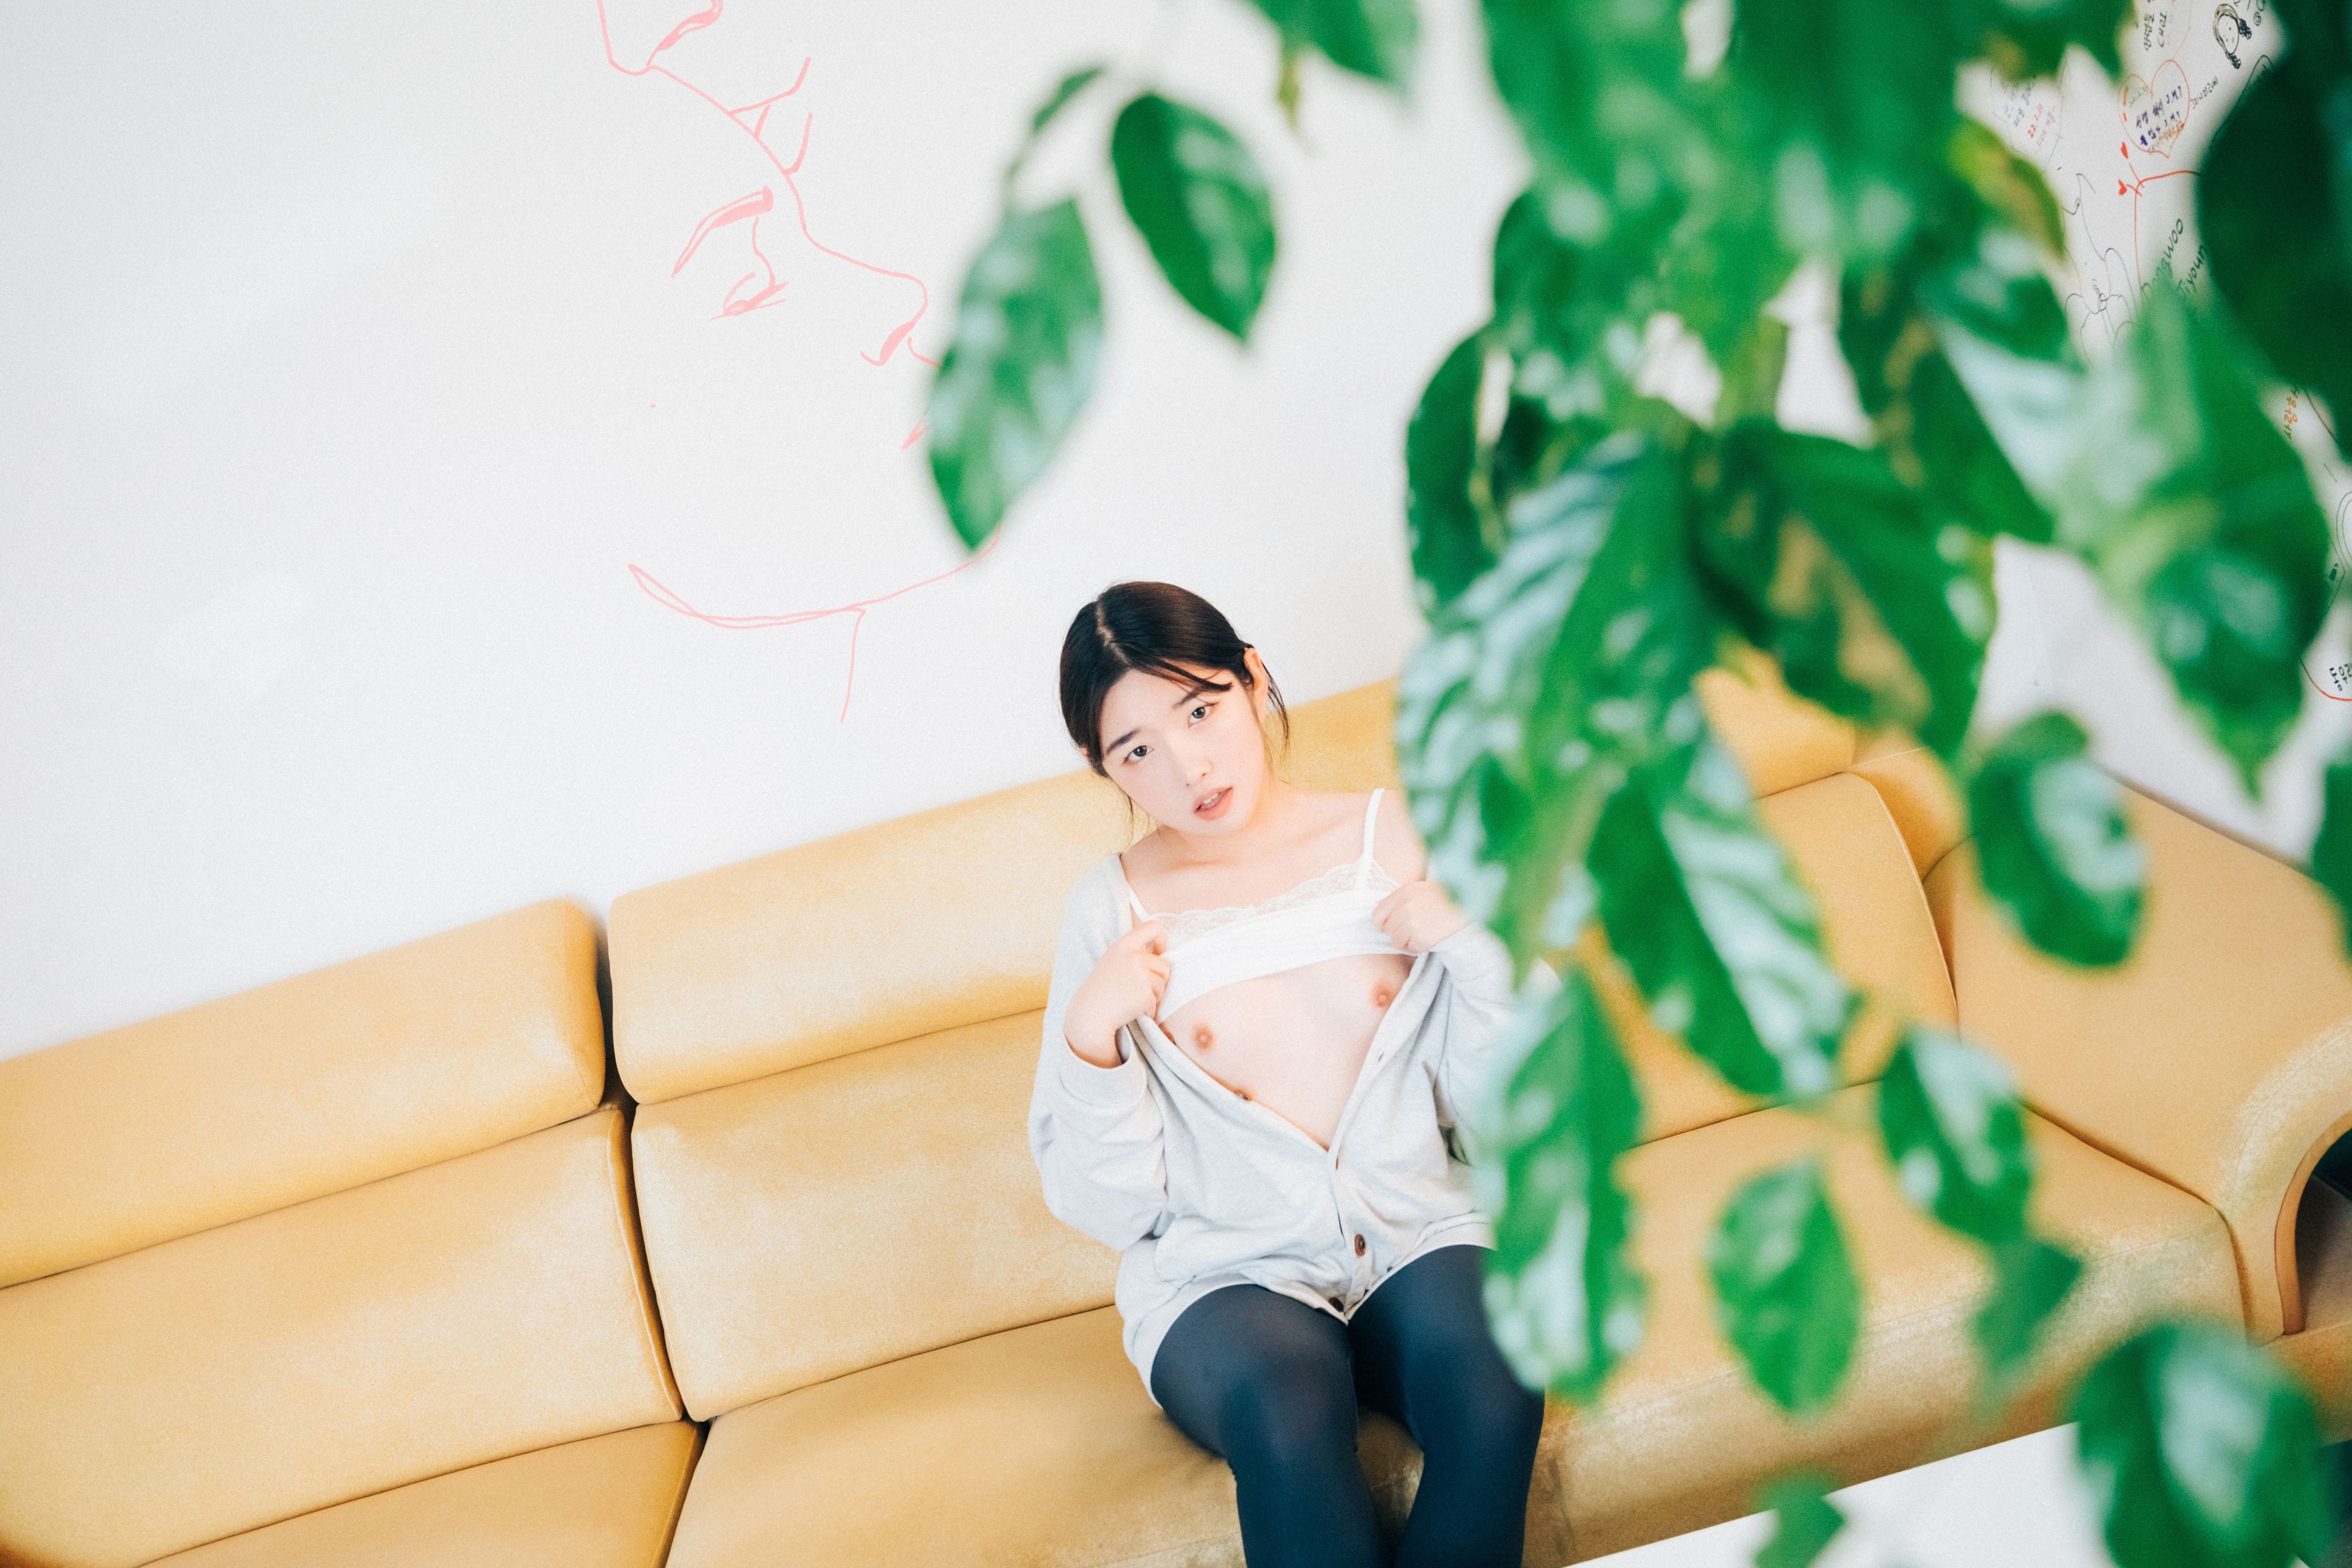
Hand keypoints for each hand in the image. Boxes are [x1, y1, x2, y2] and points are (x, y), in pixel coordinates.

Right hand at [1065, 919, 1171, 1065]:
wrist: (1089, 1014)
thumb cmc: (1101, 988)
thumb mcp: (1113, 960)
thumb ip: (1133, 953)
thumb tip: (1160, 953)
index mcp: (1124, 945)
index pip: (1152, 927)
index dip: (1162, 938)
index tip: (1160, 951)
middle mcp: (1134, 957)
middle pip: (1164, 965)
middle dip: (1158, 978)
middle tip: (1137, 988)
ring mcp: (1141, 976)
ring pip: (1162, 985)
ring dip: (1153, 995)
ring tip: (1131, 999)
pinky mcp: (1146, 995)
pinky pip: (1157, 1002)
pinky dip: (1148, 1009)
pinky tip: (1131, 1010)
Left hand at [1371, 878, 1470, 954]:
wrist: (1469, 910)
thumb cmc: (1447, 899)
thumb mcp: (1421, 890)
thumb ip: (1402, 900)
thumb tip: (1384, 914)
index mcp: (1404, 892)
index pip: (1377, 914)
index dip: (1384, 923)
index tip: (1392, 926)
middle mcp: (1405, 906)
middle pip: (1387, 930)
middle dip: (1398, 933)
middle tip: (1414, 930)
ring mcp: (1412, 922)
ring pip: (1396, 941)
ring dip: (1407, 941)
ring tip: (1423, 933)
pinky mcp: (1420, 937)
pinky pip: (1410, 948)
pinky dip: (1417, 947)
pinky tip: (1429, 937)